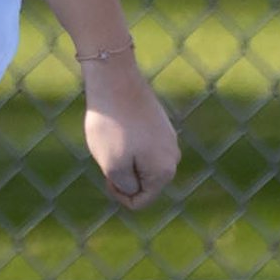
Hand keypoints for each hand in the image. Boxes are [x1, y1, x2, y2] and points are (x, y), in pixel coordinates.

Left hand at [82, 61, 178, 209]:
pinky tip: (117, 123)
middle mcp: (173, 156)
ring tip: (112, 135)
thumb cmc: (111, 125)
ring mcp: (167, 138)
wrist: (114, 78)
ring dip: (121, 156)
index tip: (106, 172)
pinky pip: (139, 145)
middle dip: (120, 174)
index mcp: (165, 171)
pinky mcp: (158, 123)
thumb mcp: (111, 166)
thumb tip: (135, 189)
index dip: (118, 193)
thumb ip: (126, 187)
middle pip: (140, 182)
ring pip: (138, 163)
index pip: (139, 201)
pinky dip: (124, 140)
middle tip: (109, 150)